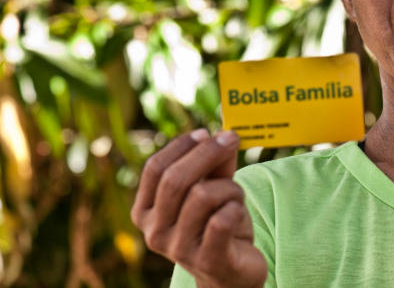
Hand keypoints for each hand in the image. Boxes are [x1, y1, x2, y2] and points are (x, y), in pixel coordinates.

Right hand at [131, 129, 267, 287]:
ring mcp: (178, 250)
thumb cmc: (217, 224)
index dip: (181, 146)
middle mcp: (154, 232)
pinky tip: (237, 215)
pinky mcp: (208, 261)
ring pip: (203, 196)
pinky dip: (236, 208)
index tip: (205, 132)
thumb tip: (222, 134)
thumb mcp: (212, 189)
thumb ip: (215, 163)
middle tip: (232, 138)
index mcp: (145, 211)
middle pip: (175, 179)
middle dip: (207, 152)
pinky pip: (222, 219)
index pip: (155, 169)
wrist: (231, 273)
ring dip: (229, 187)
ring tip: (235, 197)